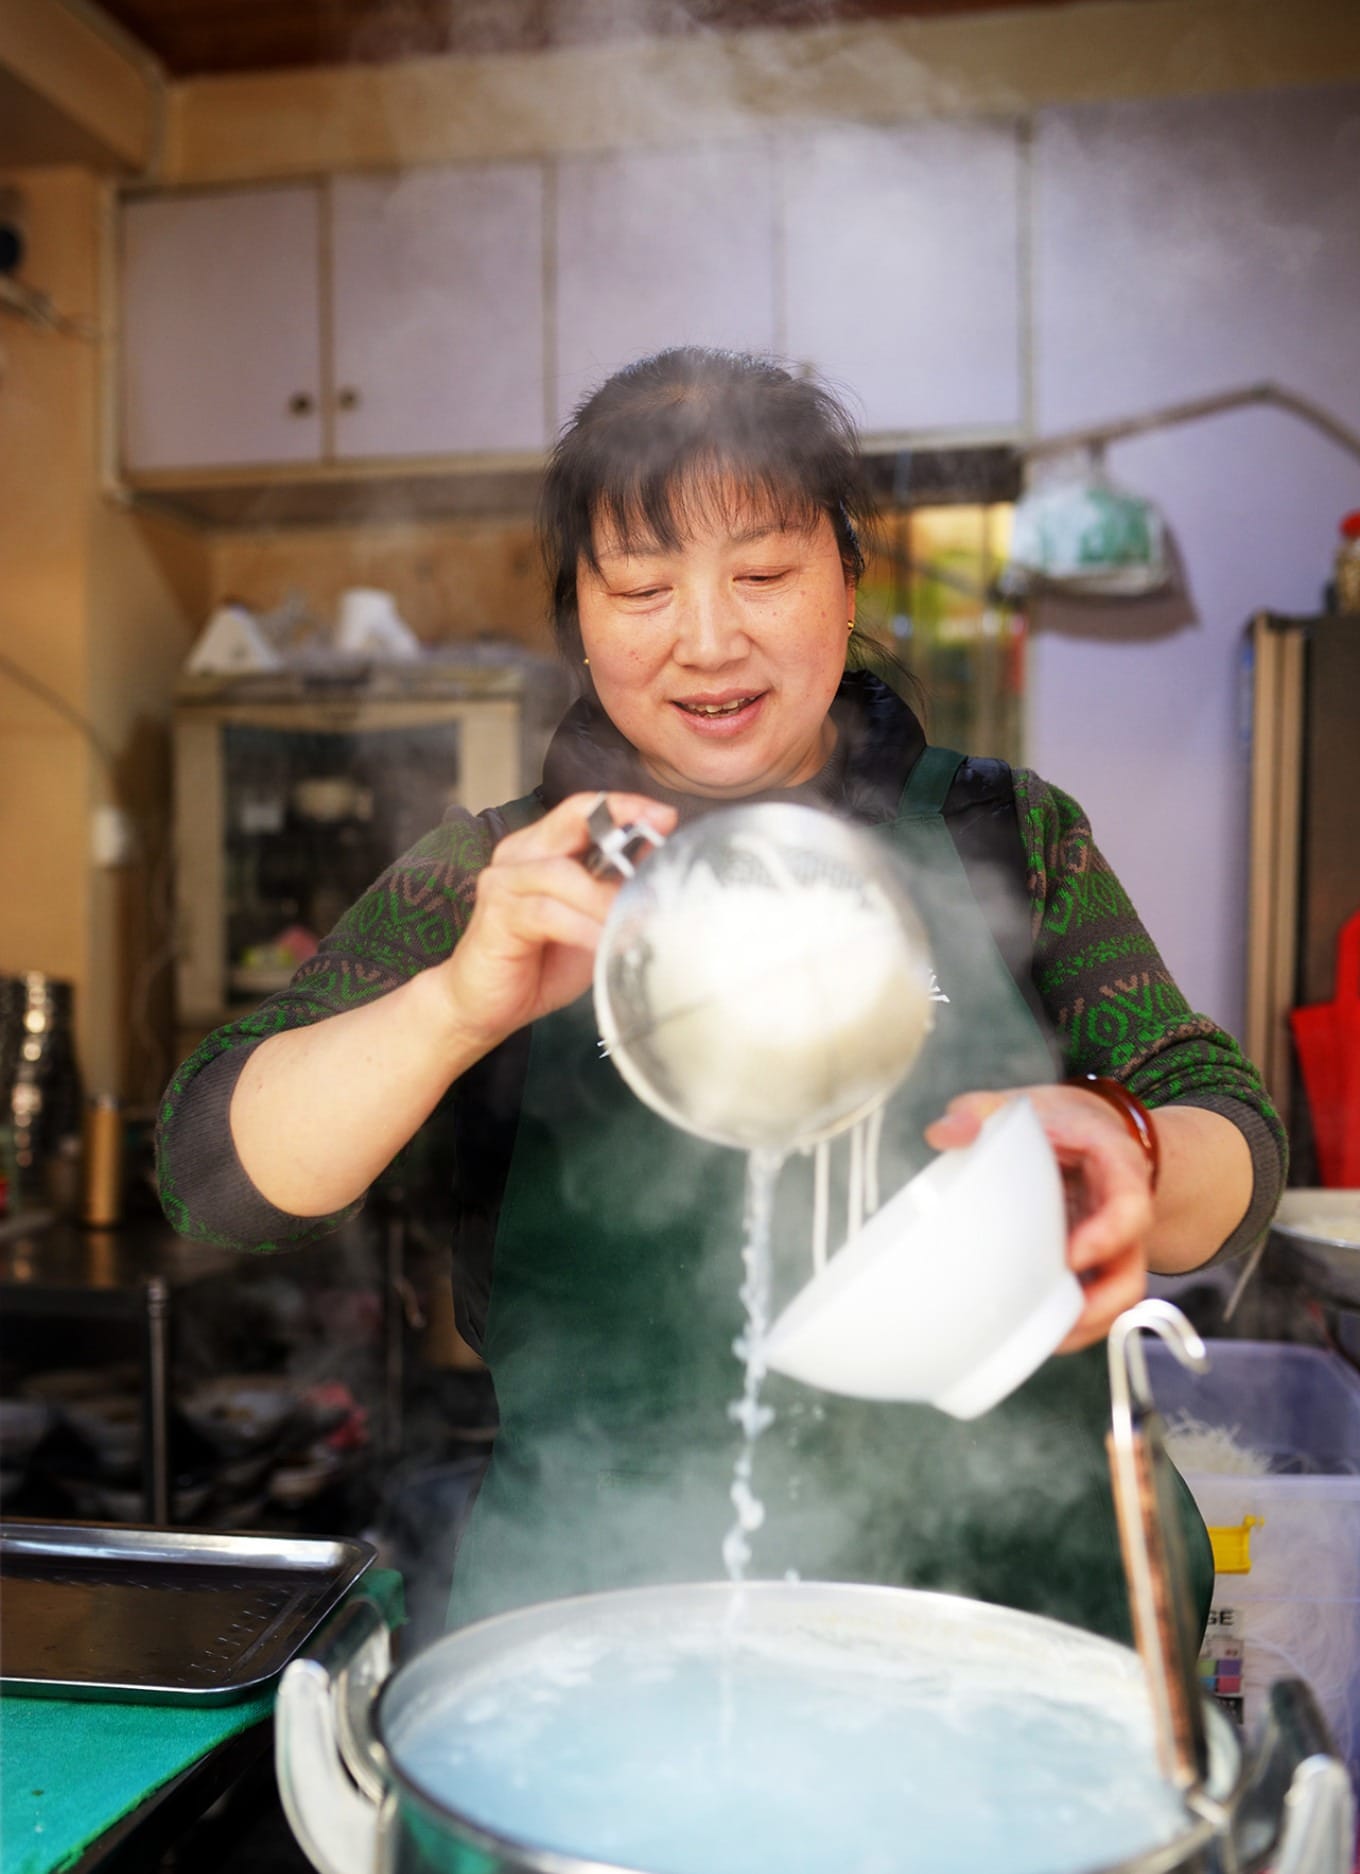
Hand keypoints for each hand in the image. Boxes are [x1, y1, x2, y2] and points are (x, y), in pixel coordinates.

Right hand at [436, 792, 675, 1052]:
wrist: (482, 1005)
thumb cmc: (538, 962)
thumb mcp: (590, 922)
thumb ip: (615, 892)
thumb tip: (658, 867)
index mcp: (543, 848)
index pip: (585, 810)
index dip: (625, 807)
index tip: (665, 818)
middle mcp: (520, 854)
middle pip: (571, 820)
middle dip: (621, 827)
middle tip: (659, 843)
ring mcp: (504, 882)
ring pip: (563, 873)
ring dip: (606, 898)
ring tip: (638, 918)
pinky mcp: (496, 916)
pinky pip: (546, 913)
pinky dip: (582, 928)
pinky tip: (604, 943)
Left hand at [923, 1083, 1154, 1351]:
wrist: (1087, 1127)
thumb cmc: (1056, 1120)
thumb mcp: (1022, 1104)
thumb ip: (981, 1110)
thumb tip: (945, 1134)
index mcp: (1116, 1165)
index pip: (1132, 1206)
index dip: (1108, 1236)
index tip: (1068, 1256)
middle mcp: (1124, 1212)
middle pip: (1130, 1270)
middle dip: (1095, 1305)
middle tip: (1048, 1320)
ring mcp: (1115, 1244)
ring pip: (1118, 1296)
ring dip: (1084, 1324)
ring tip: (1039, 1339)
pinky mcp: (1098, 1264)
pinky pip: (1097, 1300)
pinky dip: (1071, 1321)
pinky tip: (1034, 1332)